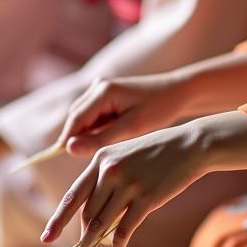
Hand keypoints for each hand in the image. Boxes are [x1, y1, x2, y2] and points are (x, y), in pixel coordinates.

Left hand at [41, 122, 212, 246]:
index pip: (73, 196)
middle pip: (88, 212)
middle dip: (80, 237)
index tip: (47, 237)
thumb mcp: (122, 155)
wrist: (189, 146)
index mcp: (99, 160)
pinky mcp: (148, 197)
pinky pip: (127, 226)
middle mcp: (110, 171)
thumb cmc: (154, 153)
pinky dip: (120, 240)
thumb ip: (103, 178)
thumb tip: (90, 213)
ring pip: (103, 222)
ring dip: (94, 243)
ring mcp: (129, 184)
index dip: (58, 219)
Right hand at [54, 74, 185, 158]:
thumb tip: (69, 149)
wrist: (178, 92)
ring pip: (83, 116)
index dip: (68, 140)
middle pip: (76, 116)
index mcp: (103, 91)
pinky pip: (93, 113)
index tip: (68, 160)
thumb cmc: (159, 109)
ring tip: (109, 145)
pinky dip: (98, 126)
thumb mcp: (131, 128)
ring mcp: (101, 87)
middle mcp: (98, 86)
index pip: (76, 119)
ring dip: (89, 131)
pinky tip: (114, 134)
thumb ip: (99, 139)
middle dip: (79, 136)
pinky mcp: (106, 92)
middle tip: (93, 157)